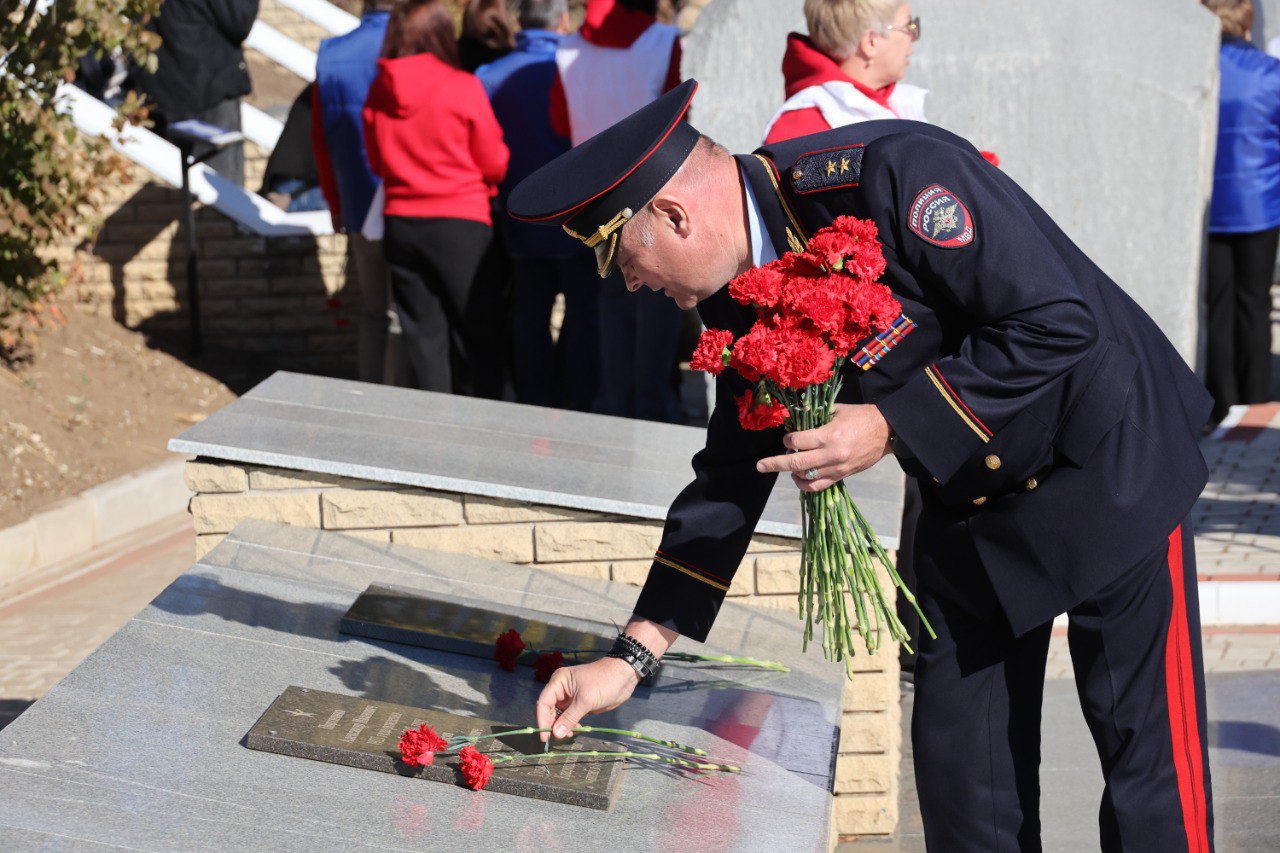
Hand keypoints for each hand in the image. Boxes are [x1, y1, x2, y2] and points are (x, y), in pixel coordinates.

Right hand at [535, 657, 639, 743]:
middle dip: (552, 724)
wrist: (624, 677)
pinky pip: (569, 717)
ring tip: (570, 734)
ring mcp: (570, 697)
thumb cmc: (604, 682)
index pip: (543, 702)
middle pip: (549, 710)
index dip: (542, 720)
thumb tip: (555, 734)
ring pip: (559, 715)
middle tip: (558, 738)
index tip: (544, 736)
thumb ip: (570, 718)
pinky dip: (570, 724)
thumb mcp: (586, 700)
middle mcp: (561, 689)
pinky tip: (577, 729)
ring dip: (562, 726)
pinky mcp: (579, 704)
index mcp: (559, 682)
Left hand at [755, 403, 892, 491]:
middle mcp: (830, 454)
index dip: (787, 439)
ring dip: (791, 473)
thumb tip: (795, 422)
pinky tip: (799, 479)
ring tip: (785, 468)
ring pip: (805, 478)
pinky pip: (818, 486)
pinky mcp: (842, 476)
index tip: (787, 438)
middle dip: (774, 463)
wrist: (887, 431)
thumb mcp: (837, 410)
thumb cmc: (861, 417)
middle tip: (760, 466)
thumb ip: (815, 418)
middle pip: (795, 463)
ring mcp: (836, 468)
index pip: (797, 441)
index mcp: (828, 435)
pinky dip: (805, 485)